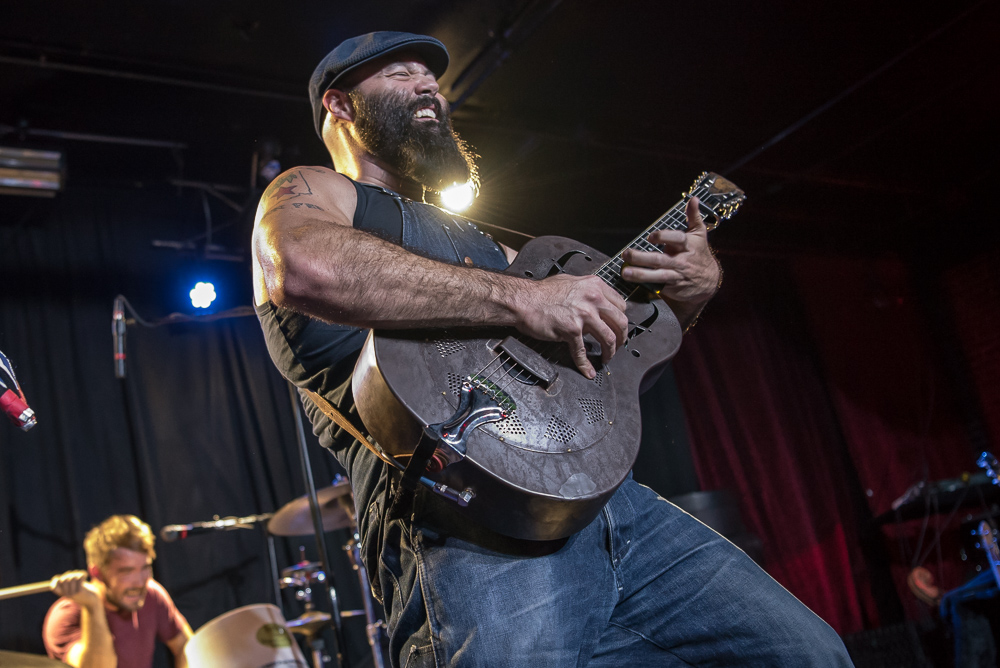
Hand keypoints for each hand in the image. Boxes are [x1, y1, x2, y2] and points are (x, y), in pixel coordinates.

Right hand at [50, 571, 103, 611]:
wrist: (93, 601)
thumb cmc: (84, 592)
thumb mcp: (74, 589)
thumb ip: (67, 583)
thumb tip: (57, 578)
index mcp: (64, 593)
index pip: (53, 587)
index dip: (55, 581)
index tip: (59, 578)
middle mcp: (66, 594)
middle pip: (63, 579)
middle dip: (70, 574)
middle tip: (76, 575)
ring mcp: (72, 593)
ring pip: (72, 578)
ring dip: (77, 574)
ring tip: (81, 577)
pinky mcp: (79, 591)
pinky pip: (79, 578)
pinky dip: (83, 574)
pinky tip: (85, 576)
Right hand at [511, 274, 627, 378]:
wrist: (523, 300)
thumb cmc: (541, 292)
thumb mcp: (570, 282)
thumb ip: (587, 291)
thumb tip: (595, 303)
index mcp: (594, 286)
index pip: (620, 305)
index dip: (621, 319)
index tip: (619, 327)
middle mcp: (593, 299)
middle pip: (620, 322)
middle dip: (622, 338)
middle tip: (619, 345)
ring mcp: (584, 315)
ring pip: (609, 338)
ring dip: (610, 352)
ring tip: (606, 357)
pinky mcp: (572, 330)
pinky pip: (583, 352)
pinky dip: (586, 365)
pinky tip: (587, 371)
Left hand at [620, 196, 720, 304]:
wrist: (709, 281)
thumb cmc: (699, 253)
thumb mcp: (700, 234)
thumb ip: (694, 216)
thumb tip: (693, 199)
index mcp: (688, 245)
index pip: (677, 239)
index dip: (664, 237)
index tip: (650, 237)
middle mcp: (681, 261)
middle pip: (660, 259)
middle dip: (642, 258)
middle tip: (626, 254)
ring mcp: (676, 275)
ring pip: (657, 275)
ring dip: (640, 274)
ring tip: (625, 272)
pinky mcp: (672, 288)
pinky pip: (657, 286)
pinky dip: (645, 284)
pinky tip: (632, 283)